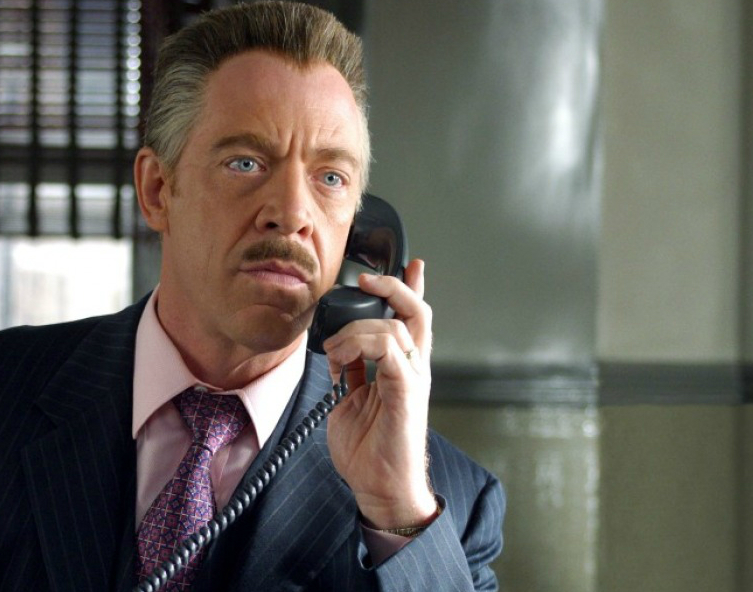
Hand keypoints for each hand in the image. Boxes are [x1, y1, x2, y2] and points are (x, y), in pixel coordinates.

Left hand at [322, 258, 437, 529]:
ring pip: (397, 327)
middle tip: (367, 279)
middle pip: (417, 313)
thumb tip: (337, 349)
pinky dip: (362, 346)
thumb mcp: (351, 399)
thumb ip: (351, 371)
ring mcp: (412, 380)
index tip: (409, 265)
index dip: (410, 289)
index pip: (411, 320)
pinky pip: (391, 352)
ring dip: (357, 329)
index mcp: (401, 368)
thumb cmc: (368, 450)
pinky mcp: (406, 393)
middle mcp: (411, 369)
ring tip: (335, 351)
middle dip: (394, 287)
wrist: (379, 487)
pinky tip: (344, 361)